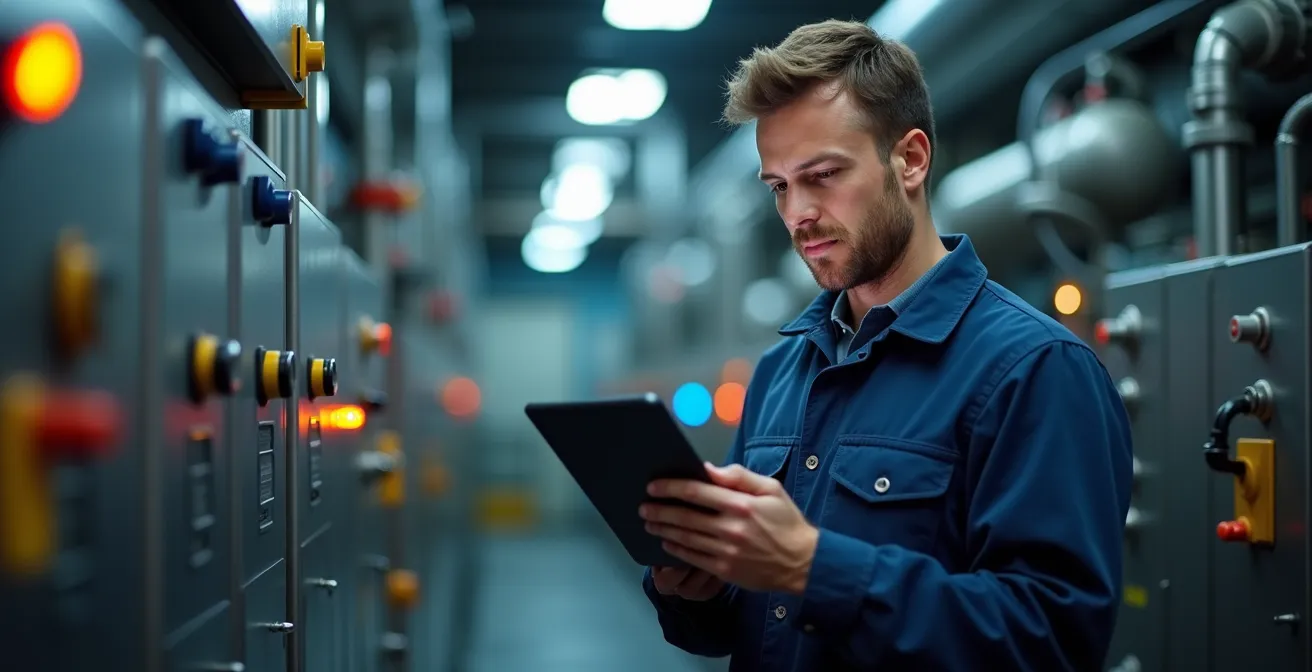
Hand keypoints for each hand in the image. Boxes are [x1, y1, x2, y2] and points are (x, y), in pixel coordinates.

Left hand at [640, 462, 818, 594]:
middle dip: (660, 510)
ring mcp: (727, 551)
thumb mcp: (771, 489)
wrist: (803, 563)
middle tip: (644, 506)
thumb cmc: (787, 523)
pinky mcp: (725, 570)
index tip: (653, 486)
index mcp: (741, 504)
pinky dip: (676, 549)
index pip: (696, 492)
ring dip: (663, 528)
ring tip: (649, 522)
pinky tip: (667, 541)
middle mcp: (731, 528)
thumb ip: (739, 476)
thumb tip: (709, 470)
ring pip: (685, 538)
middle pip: (685, 516)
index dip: (671, 487)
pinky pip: (693, 558)